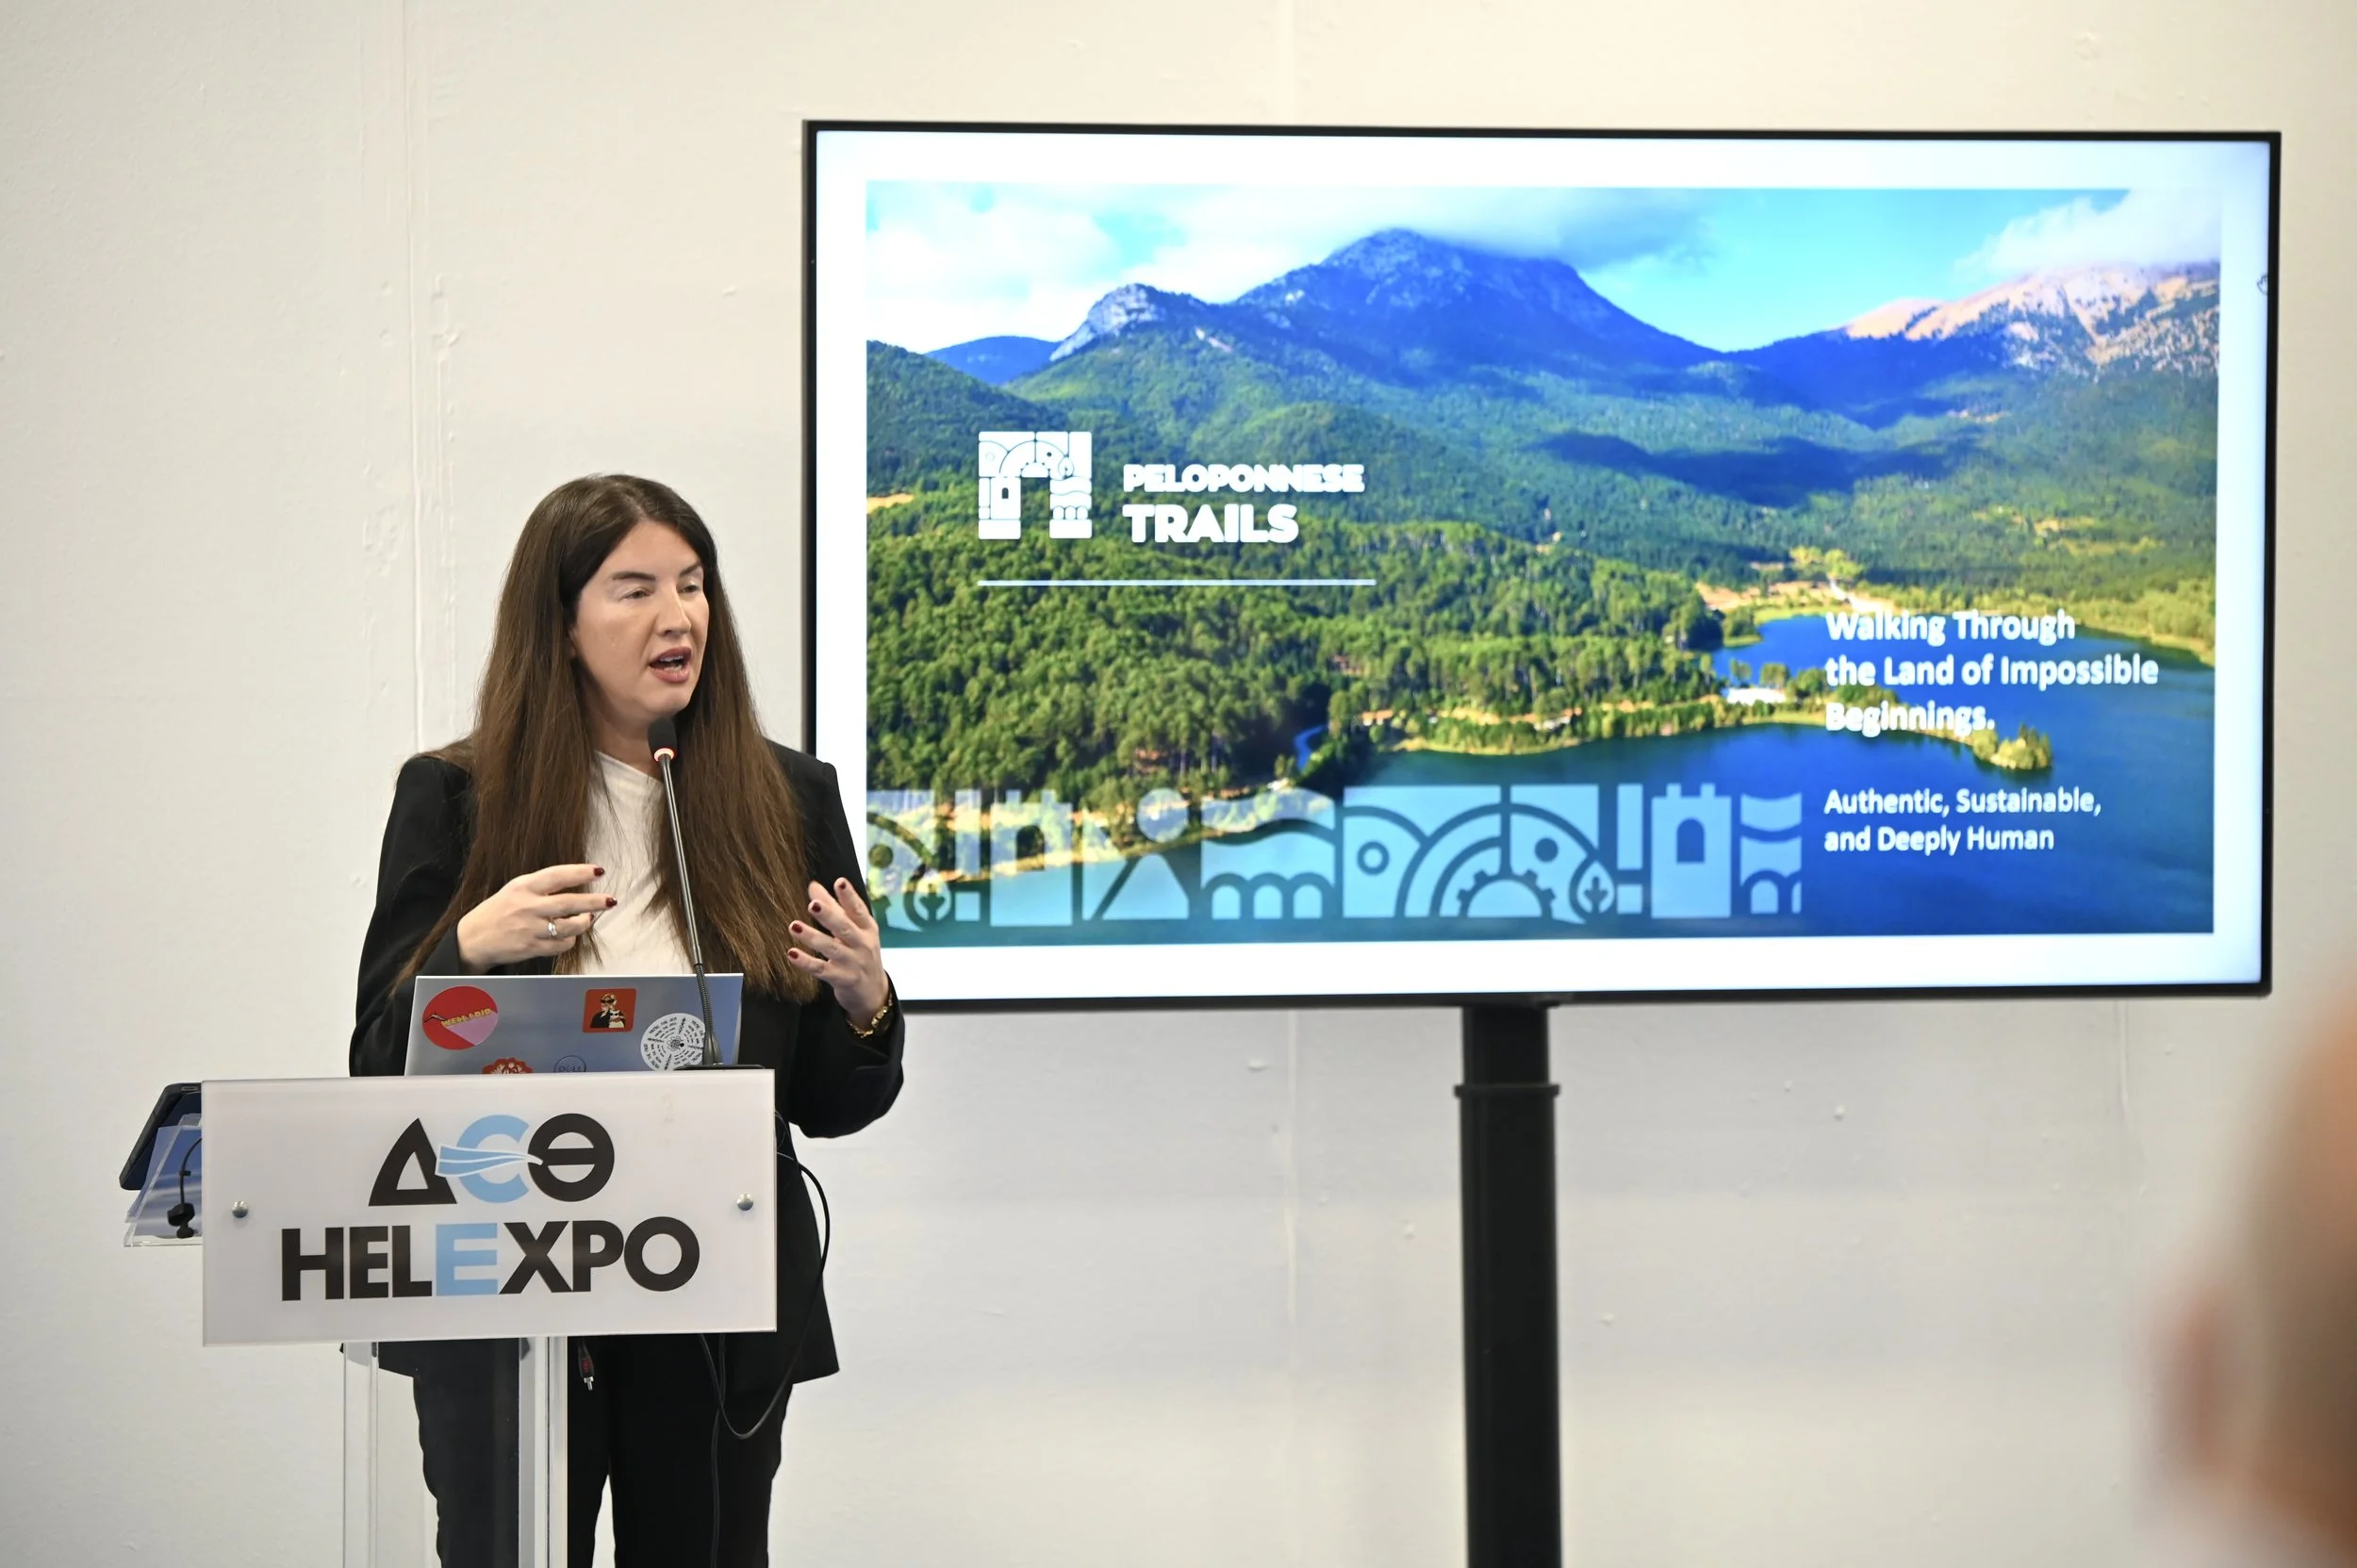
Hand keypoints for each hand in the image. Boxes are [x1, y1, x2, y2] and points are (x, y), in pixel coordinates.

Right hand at [455, 864, 613, 971]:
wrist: (473, 939)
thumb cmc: (498, 910)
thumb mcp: (515, 889)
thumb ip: (542, 886)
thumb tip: (576, 880)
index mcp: (523, 887)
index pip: (557, 876)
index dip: (580, 873)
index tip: (599, 871)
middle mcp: (527, 907)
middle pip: (568, 903)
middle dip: (594, 902)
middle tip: (610, 900)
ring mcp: (530, 929)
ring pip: (569, 927)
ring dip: (584, 922)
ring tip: (588, 917)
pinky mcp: (531, 948)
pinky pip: (561, 945)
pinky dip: (570, 939)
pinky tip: (569, 934)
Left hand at [788, 878, 889, 1024]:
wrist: (873, 991)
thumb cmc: (860, 952)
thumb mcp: (853, 930)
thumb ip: (834, 907)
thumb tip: (813, 886)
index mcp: (867, 928)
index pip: (858, 910)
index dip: (849, 896)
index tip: (840, 882)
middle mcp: (862, 944)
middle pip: (845, 928)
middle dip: (829, 915)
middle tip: (813, 904)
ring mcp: (853, 963)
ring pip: (831, 948)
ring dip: (812, 937)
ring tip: (794, 926)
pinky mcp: (842, 979)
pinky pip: (821, 970)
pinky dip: (806, 962)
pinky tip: (792, 953)